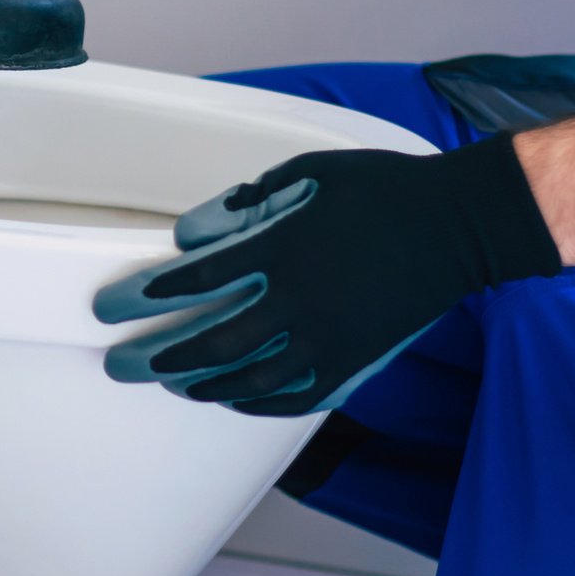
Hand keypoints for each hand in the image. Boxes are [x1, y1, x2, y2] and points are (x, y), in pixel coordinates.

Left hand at [94, 139, 560, 416]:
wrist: (459, 226)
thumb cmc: (384, 190)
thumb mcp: (309, 172)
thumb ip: (249, 201)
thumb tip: (197, 233)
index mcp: (283, 249)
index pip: (197, 281)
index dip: (149, 296)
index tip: (115, 306)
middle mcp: (299, 301)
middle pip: (210, 341)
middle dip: (156, 355)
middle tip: (120, 363)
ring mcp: (328, 339)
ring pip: (247, 378)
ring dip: (199, 384)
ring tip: (168, 384)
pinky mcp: (353, 361)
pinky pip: (294, 396)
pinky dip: (255, 402)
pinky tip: (230, 398)